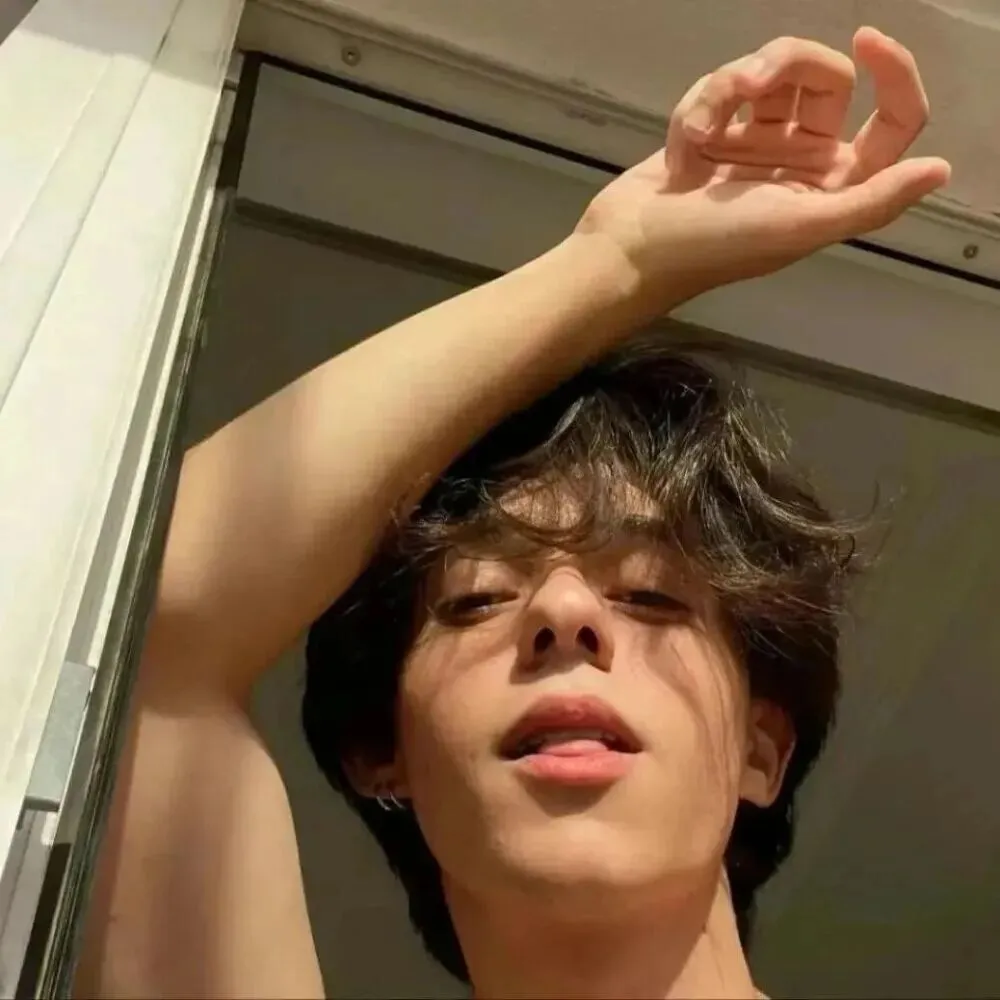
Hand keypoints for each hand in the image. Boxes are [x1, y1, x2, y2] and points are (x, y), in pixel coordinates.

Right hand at [577, 27, 951, 307]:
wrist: (629, 249)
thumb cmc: (712, 246)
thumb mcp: (799, 227)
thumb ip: (872, 202)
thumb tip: (940, 170)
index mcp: (834, 188)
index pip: (892, 122)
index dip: (894, 76)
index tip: (866, 40)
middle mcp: (802, 162)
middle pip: (827, 80)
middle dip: (788, 67)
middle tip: (750, 82)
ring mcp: (756, 145)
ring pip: (770, 74)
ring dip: (731, 86)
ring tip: (697, 127)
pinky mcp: (714, 133)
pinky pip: (720, 90)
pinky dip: (697, 110)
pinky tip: (681, 147)